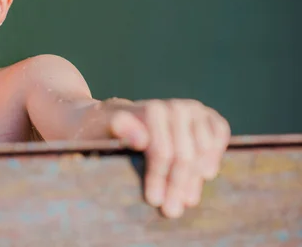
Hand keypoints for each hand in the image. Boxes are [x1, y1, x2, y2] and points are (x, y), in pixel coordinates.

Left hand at [105, 98, 230, 217]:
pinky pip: (220, 133)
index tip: (153, 200)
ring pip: (203, 149)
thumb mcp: (99, 128)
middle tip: (171, 210)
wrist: (111, 116)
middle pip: (184, 155)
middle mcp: (174, 107)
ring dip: (195, 178)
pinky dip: (215, 155)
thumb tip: (140, 139)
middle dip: (177, 185)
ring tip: (186, 200)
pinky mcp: (206, 115)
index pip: (162, 150)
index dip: (159, 177)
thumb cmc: (103, 128)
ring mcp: (192, 110)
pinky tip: (206, 174)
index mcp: (150, 110)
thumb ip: (118, 128)